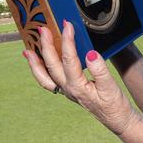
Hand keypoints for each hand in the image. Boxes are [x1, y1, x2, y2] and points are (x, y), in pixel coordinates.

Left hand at [23, 20, 140, 135]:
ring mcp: (66, 90)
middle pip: (51, 65)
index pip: (69, 59)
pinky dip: (41, 71)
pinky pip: (48, 81)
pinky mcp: (68, 90)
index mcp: (77, 86)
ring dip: (35, 62)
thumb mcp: (111, 86)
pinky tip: (39, 63)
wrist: (115, 118)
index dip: (67, 40)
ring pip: (44, 76)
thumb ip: (101, 70)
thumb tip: (91, 54)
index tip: (67, 25)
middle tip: (42, 29)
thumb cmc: (114, 104)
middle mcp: (68, 89)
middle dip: (46, 46)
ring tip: (27, 50)